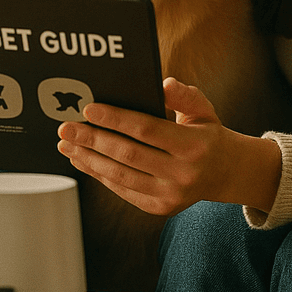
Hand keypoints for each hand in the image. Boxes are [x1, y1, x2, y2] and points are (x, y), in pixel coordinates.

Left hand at [56, 78, 282, 215]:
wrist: (225, 173)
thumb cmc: (206, 134)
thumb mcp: (203, 108)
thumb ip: (183, 95)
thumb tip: (162, 84)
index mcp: (194, 145)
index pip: (147, 129)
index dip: (115, 119)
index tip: (88, 108)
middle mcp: (182, 174)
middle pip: (128, 154)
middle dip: (92, 139)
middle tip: (65, 127)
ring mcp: (170, 195)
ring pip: (120, 176)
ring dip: (88, 159)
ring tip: (67, 144)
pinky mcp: (159, 208)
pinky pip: (123, 189)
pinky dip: (99, 174)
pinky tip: (82, 159)